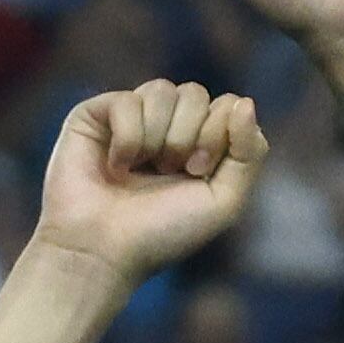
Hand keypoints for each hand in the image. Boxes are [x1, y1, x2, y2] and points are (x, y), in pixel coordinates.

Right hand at [33, 81, 265, 286]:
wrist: (101, 252)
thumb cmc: (161, 233)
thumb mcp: (224, 200)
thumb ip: (250, 152)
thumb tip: (245, 102)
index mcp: (197, 143)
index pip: (226, 105)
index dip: (218, 133)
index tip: (197, 172)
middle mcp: (163, 126)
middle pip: (196, 94)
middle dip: (188, 135)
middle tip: (169, 172)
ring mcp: (128, 118)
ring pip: (162, 91)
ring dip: (157, 137)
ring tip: (140, 169)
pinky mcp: (93, 115)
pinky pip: (127, 101)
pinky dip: (127, 138)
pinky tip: (115, 166)